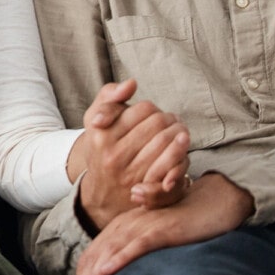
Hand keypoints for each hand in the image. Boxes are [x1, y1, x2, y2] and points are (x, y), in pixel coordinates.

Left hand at [68, 173, 254, 274]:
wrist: (209, 205)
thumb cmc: (180, 227)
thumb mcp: (149, 241)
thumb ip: (132, 254)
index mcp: (119, 228)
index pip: (91, 256)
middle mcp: (125, 225)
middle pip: (95, 257)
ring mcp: (142, 226)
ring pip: (110, 252)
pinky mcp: (161, 230)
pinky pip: (137, 244)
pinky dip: (121, 257)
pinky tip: (109, 271)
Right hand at [76, 79, 190, 230]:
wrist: (101, 190)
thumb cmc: (100, 147)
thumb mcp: (94, 118)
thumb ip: (109, 96)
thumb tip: (132, 83)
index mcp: (100, 135)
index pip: (143, 109)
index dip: (152, 108)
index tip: (150, 113)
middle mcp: (113, 155)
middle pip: (158, 123)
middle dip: (168, 118)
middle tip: (169, 120)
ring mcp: (131, 173)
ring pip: (167, 141)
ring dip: (178, 132)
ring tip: (176, 131)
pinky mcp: (146, 187)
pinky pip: (173, 163)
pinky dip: (180, 152)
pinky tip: (180, 147)